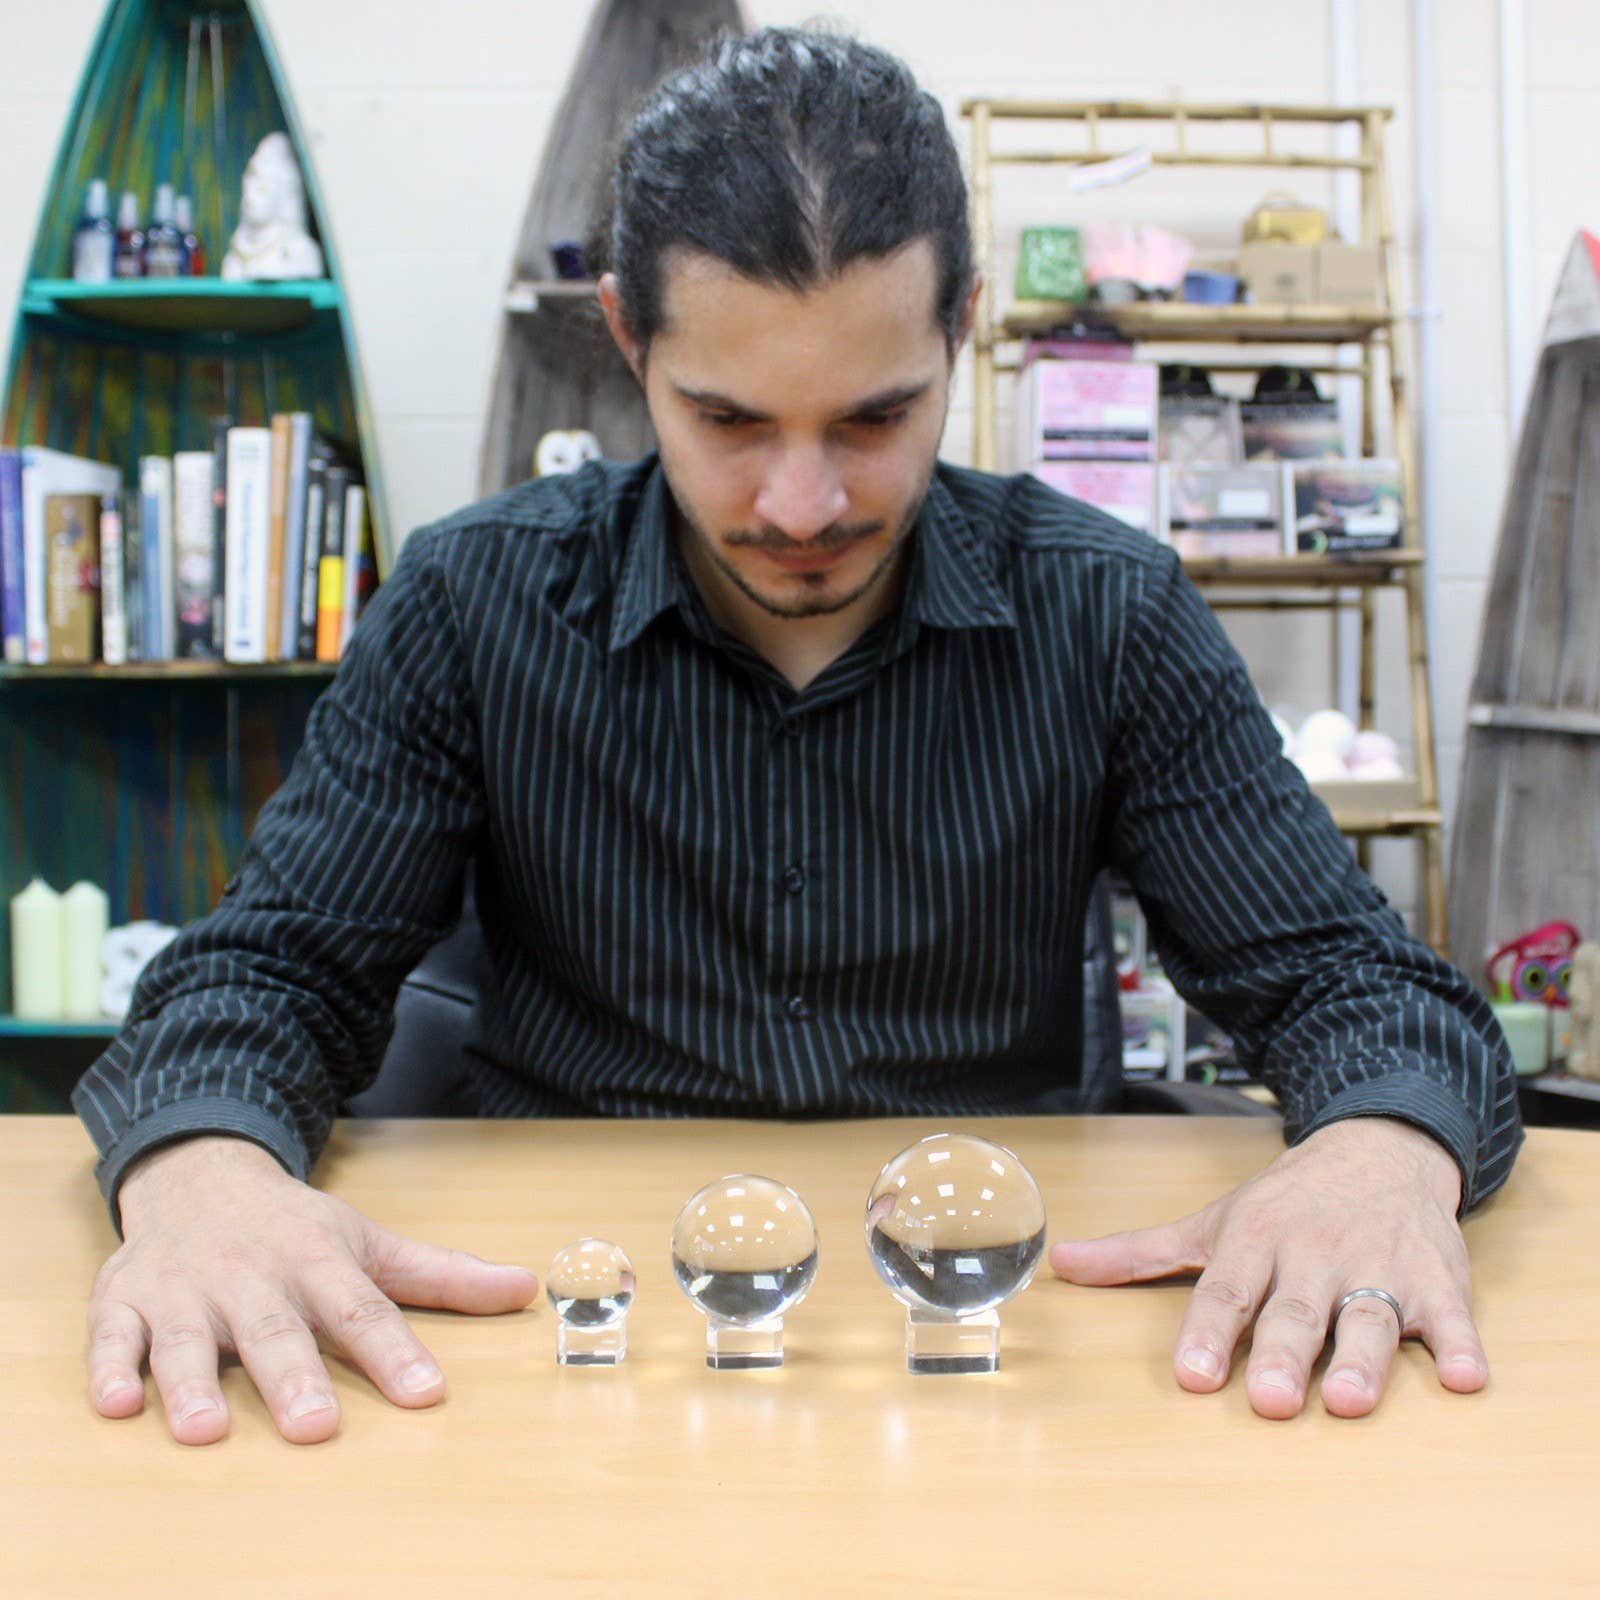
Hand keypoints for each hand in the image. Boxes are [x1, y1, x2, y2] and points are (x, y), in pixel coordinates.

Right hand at [88, 1135, 539, 1444]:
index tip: (426, 1395)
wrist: (200, 1174)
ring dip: (194, 1384)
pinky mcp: (125, 1303)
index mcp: (318, 1262)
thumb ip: (443, 1275)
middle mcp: (253, 1276)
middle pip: (276, 1332)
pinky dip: (112, 1369)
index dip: (395, 1354)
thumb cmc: (294, 1228)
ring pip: (190, 1340)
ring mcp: (186, 1290)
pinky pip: (113, 1338)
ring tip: (205, 1430)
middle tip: (314, 1429)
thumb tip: (526, 1289)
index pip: (363, 1312)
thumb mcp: (369, 1243)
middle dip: (294, 1379)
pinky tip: (117, 1404)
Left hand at [1047, 1116, 1485, 1418]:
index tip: (1193, 1376)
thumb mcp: (1211, 1221)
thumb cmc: (1285, 1202)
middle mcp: (1314, 1255)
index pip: (1226, 1291)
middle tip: (1271, 1401)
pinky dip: (1460, 1346)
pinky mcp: (1438, 1281)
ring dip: (1362, 1359)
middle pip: (1296, 1310)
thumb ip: (1139, 1252)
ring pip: (1369, 1317)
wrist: (1379, 1148)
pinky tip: (1463, 1377)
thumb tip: (1061, 1262)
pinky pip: (1451, 1318)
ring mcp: (1378, 1266)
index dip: (1208, 1333)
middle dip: (1282, 1353)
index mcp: (1256, 1242)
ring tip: (1349, 1400)